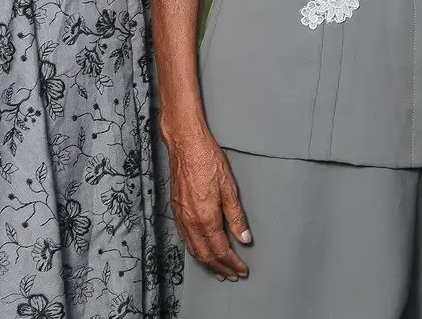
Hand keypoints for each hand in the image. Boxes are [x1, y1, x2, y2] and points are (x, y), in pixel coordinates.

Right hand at [168, 128, 251, 278]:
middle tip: (232, 275)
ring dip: (207, 262)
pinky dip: (195, 251)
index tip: (242, 270)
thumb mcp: (229, 188)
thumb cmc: (208, 161)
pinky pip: (185, 239)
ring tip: (218, 270)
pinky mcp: (176, 211)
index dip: (232, 263)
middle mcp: (191, 222)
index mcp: (206, 218)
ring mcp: (181, 218)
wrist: (186, 146)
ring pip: (194, 250)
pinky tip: (201, 251)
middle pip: (206, 255)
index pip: (221, 250)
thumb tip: (245, 238)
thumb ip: (237, 217)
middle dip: (220, 268)